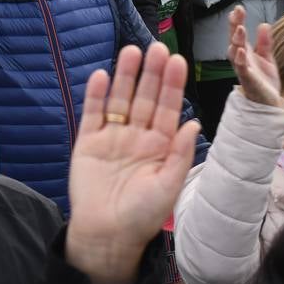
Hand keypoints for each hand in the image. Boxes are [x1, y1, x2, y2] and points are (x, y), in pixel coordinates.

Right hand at [65, 44, 200, 283]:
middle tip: (156, 47)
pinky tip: (101, 75)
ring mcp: (113, 138)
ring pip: (120, 100)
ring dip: (125, 76)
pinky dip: (95, 95)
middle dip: (151, 73)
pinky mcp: (88, 143)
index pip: (169, 108)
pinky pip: (93, 114)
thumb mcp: (168, 186)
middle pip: (146, 98)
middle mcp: (138, 136)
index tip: (177, 61)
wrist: (106, 235)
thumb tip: (195, 124)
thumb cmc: (142, 216)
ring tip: (131, 51)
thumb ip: (181, 154)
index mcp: (161, 146)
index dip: (173, 85)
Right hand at [227, 6, 283, 108]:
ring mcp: (243, 70)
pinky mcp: (249, 81)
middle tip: (236, 13)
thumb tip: (264, 24)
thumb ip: (265, 42)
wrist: (270, 104)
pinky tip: (242, 51)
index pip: (238, 34)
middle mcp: (241, 60)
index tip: (238, 8)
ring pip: (235, 54)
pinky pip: (242, 70)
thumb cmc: (265, 82)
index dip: (237, 22)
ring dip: (237, 41)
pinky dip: (241, 60)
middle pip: (234, 41)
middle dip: (233, 27)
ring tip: (240, 29)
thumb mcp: (267, 58)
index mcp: (245, 53)